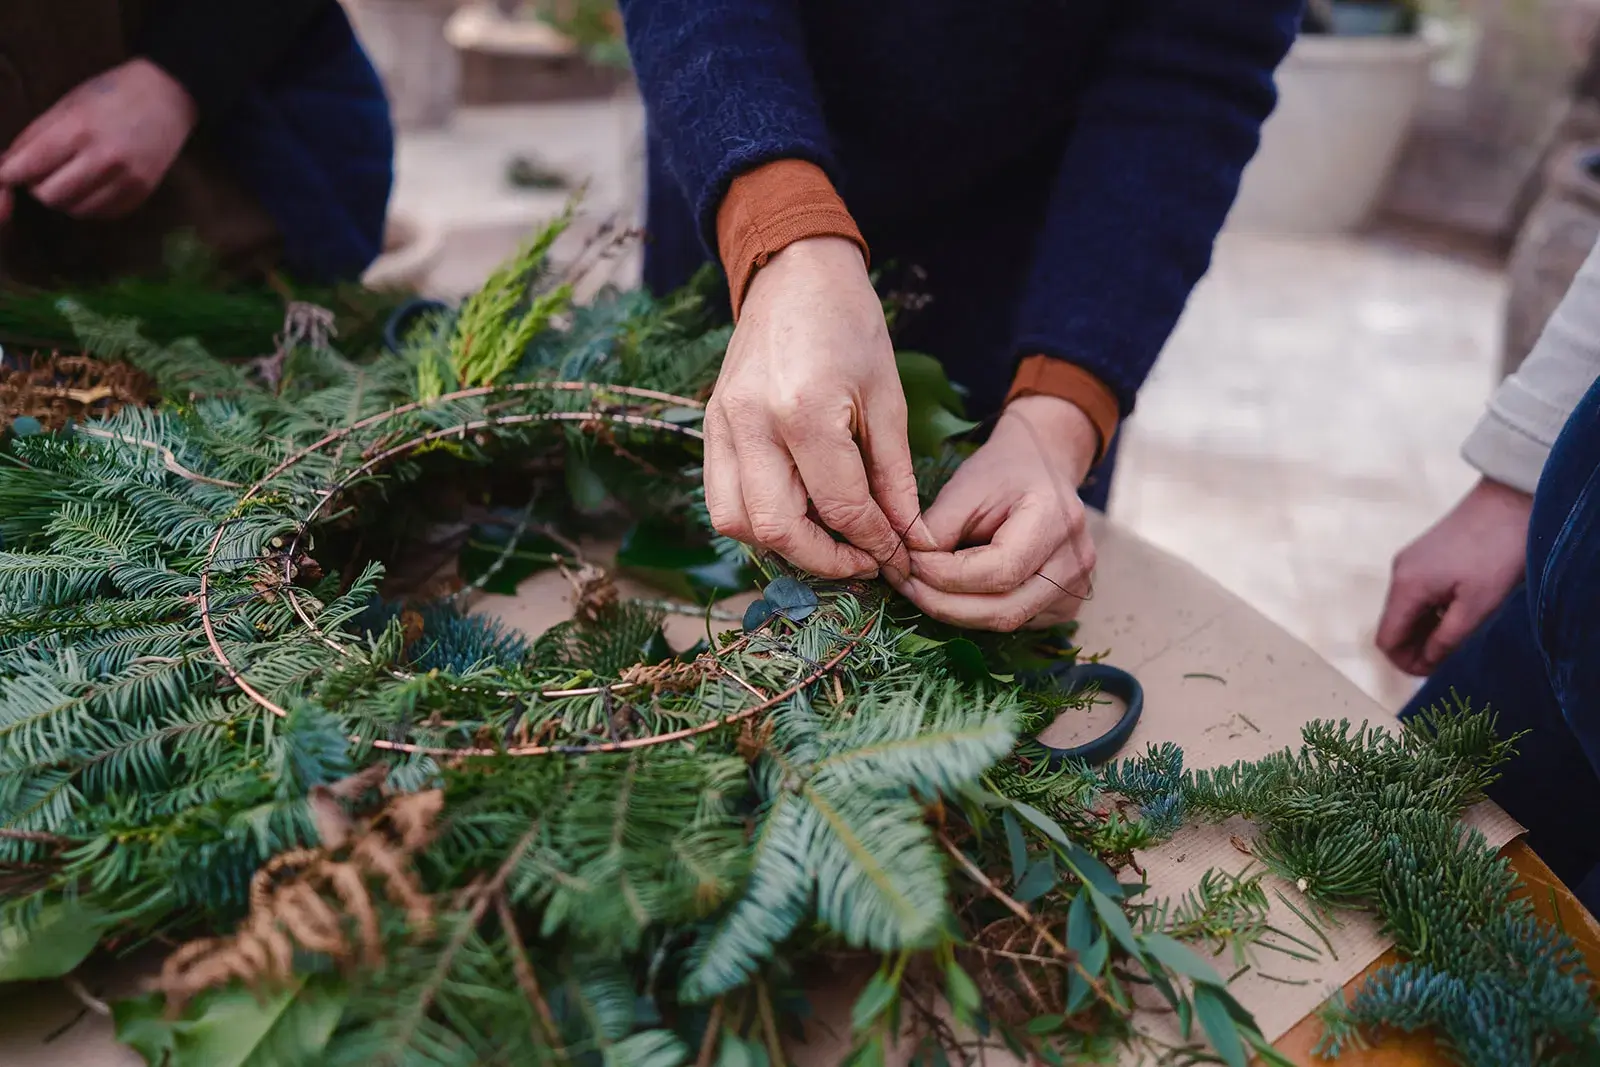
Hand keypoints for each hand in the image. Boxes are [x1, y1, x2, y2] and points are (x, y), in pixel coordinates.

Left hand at [0, 59, 196, 224]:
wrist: (167, 98)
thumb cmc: (110, 94)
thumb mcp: (66, 105)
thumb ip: (35, 138)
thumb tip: (6, 168)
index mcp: (79, 129)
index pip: (29, 168)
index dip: (10, 174)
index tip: (7, 174)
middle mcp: (105, 160)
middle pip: (50, 196)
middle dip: (39, 186)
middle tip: (43, 172)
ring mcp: (127, 180)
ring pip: (75, 210)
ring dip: (64, 198)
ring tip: (70, 178)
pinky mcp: (141, 194)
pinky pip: (101, 213)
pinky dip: (89, 203)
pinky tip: (92, 185)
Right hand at [703, 236, 928, 579]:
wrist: (794, 270)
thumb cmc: (850, 324)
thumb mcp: (887, 397)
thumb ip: (894, 474)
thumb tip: (907, 535)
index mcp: (804, 411)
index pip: (839, 506)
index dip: (873, 542)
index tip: (897, 557)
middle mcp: (752, 424)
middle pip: (778, 529)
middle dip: (824, 560)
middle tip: (862, 562)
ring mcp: (721, 425)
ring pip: (738, 524)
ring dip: (784, 546)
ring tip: (827, 542)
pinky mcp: (710, 425)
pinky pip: (721, 497)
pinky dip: (756, 521)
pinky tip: (795, 514)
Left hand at [896, 394, 1098, 630]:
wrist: (1041, 468)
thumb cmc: (1001, 474)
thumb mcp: (965, 487)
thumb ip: (937, 529)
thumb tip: (910, 567)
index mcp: (1057, 520)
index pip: (999, 570)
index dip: (947, 575)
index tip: (909, 564)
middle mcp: (1076, 561)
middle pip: (1004, 609)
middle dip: (944, 604)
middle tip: (906, 586)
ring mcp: (1077, 587)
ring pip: (1006, 621)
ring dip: (956, 612)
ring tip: (921, 588)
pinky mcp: (1065, 604)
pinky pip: (1015, 621)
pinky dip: (977, 612)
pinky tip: (953, 592)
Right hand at [1376, 477, 1532, 675]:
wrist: (1512, 499)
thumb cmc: (1498, 551)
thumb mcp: (1477, 605)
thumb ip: (1447, 639)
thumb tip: (1427, 662)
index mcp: (1406, 586)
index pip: (1387, 639)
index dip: (1407, 662)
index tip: (1436, 671)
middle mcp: (1399, 572)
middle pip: (1394, 625)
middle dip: (1418, 647)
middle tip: (1453, 656)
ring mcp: (1410, 560)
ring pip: (1407, 609)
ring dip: (1427, 629)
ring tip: (1463, 633)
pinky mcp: (1424, 553)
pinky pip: (1417, 592)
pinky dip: (1432, 610)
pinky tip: (1462, 608)